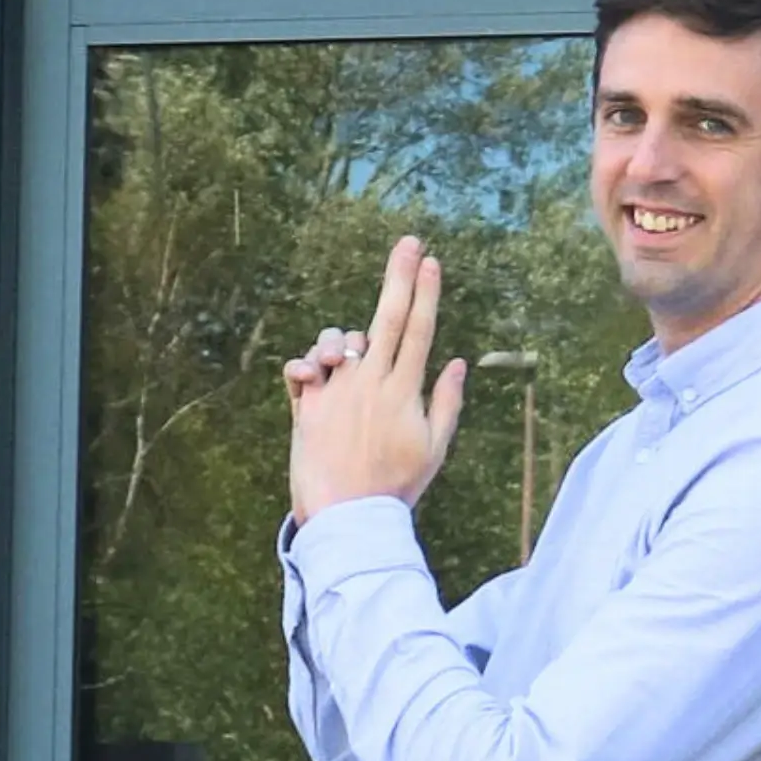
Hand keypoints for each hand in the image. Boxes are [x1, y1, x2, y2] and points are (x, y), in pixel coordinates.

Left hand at [287, 238, 466, 524]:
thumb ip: (446, 401)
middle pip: (387, 317)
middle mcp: (371, 381)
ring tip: (346, 356)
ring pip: (341, 339)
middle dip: (399, 276)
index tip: (431, 260)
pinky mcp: (307, 403)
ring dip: (344, 337)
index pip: (419, 329)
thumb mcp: (433, 449)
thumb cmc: (395, 487)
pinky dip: (309, 363)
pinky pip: (304, 367)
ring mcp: (337, 389)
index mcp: (404, 390)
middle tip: (408, 243)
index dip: (426, 292)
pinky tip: (315, 372)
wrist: (347, 517)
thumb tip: (457, 361)